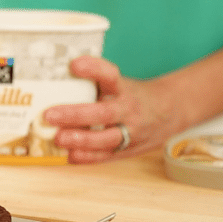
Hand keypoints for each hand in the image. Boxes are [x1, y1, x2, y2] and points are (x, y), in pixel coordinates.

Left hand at [42, 55, 181, 163]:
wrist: (172, 110)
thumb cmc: (134, 95)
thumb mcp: (120, 83)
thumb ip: (95, 84)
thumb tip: (54, 80)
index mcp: (124, 89)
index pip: (111, 75)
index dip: (94, 69)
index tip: (74, 64)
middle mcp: (128, 109)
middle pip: (103, 112)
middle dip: (75, 115)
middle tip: (49, 115)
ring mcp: (130, 131)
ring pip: (107, 138)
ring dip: (81, 140)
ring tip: (59, 138)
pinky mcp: (128, 149)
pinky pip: (107, 155)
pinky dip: (88, 157)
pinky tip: (70, 156)